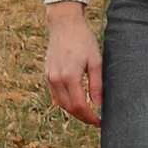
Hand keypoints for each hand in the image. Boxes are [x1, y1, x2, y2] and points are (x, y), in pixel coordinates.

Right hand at [45, 0, 102, 124]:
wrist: (64, 24)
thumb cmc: (83, 40)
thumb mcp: (96, 61)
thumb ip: (97, 85)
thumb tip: (98, 105)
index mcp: (70, 76)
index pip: (80, 106)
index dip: (90, 117)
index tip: (100, 122)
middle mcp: (57, 79)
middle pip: (69, 108)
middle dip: (83, 117)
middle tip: (95, 120)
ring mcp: (50, 77)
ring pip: (61, 103)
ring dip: (73, 111)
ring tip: (87, 112)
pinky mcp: (47, 74)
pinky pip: (55, 94)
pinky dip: (65, 101)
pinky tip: (75, 101)